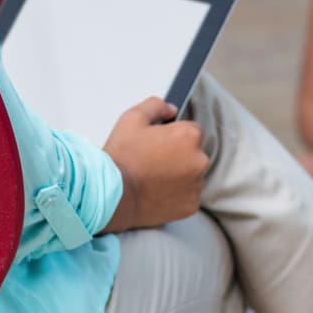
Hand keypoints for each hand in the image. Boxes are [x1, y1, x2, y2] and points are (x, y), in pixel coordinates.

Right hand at [102, 97, 206, 232]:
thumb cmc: (121, 160)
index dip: (173, 136)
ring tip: (152, 179)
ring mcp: (196, 185)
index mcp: (189, 136)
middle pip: (193, 153)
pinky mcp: (190, 205)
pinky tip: (156, 193)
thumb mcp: (132, 119)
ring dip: (178, 176)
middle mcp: (199, 160)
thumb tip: (170, 109)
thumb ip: (155, 106)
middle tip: (152, 162)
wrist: (113, 197)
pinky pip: (187, 196)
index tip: (158, 144)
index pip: (191, 130)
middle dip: (177, 156)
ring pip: (191, 176)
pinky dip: (175, 195)